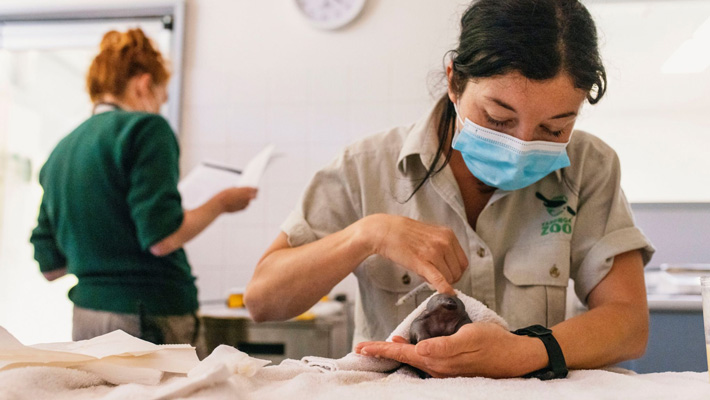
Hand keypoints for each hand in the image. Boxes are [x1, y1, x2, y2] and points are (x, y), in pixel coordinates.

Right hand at [218, 187, 257, 211]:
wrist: (220, 204)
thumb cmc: (225, 194)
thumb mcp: (233, 188)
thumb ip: (241, 190)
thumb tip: (243, 191)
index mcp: (247, 190)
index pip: (256, 189)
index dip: (255, 189)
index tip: (254, 189)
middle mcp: (248, 197)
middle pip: (255, 196)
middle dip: (253, 194)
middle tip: (250, 193)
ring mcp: (246, 204)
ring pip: (249, 201)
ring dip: (246, 199)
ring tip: (239, 197)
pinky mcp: (243, 208)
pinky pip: (245, 205)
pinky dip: (243, 204)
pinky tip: (237, 202)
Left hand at [354, 322, 545, 377]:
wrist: (517, 356)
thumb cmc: (495, 344)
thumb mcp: (470, 337)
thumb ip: (444, 345)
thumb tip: (420, 349)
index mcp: (440, 360)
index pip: (404, 354)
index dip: (382, 349)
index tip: (363, 348)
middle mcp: (439, 368)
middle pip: (404, 358)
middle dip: (382, 352)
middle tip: (362, 348)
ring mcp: (445, 370)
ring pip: (414, 360)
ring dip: (396, 352)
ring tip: (379, 345)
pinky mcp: (452, 367)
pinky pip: (425, 361)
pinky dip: (412, 353)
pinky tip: (409, 346)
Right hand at [364, 214, 467, 294]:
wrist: (385, 231)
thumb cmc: (404, 233)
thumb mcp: (430, 234)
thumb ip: (442, 246)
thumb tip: (449, 266)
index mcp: (448, 235)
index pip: (462, 261)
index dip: (456, 271)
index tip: (448, 274)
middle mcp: (444, 242)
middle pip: (458, 271)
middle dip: (449, 278)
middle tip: (436, 278)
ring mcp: (434, 252)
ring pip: (449, 277)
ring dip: (440, 281)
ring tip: (426, 274)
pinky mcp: (422, 262)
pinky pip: (438, 279)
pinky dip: (444, 289)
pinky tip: (447, 294)